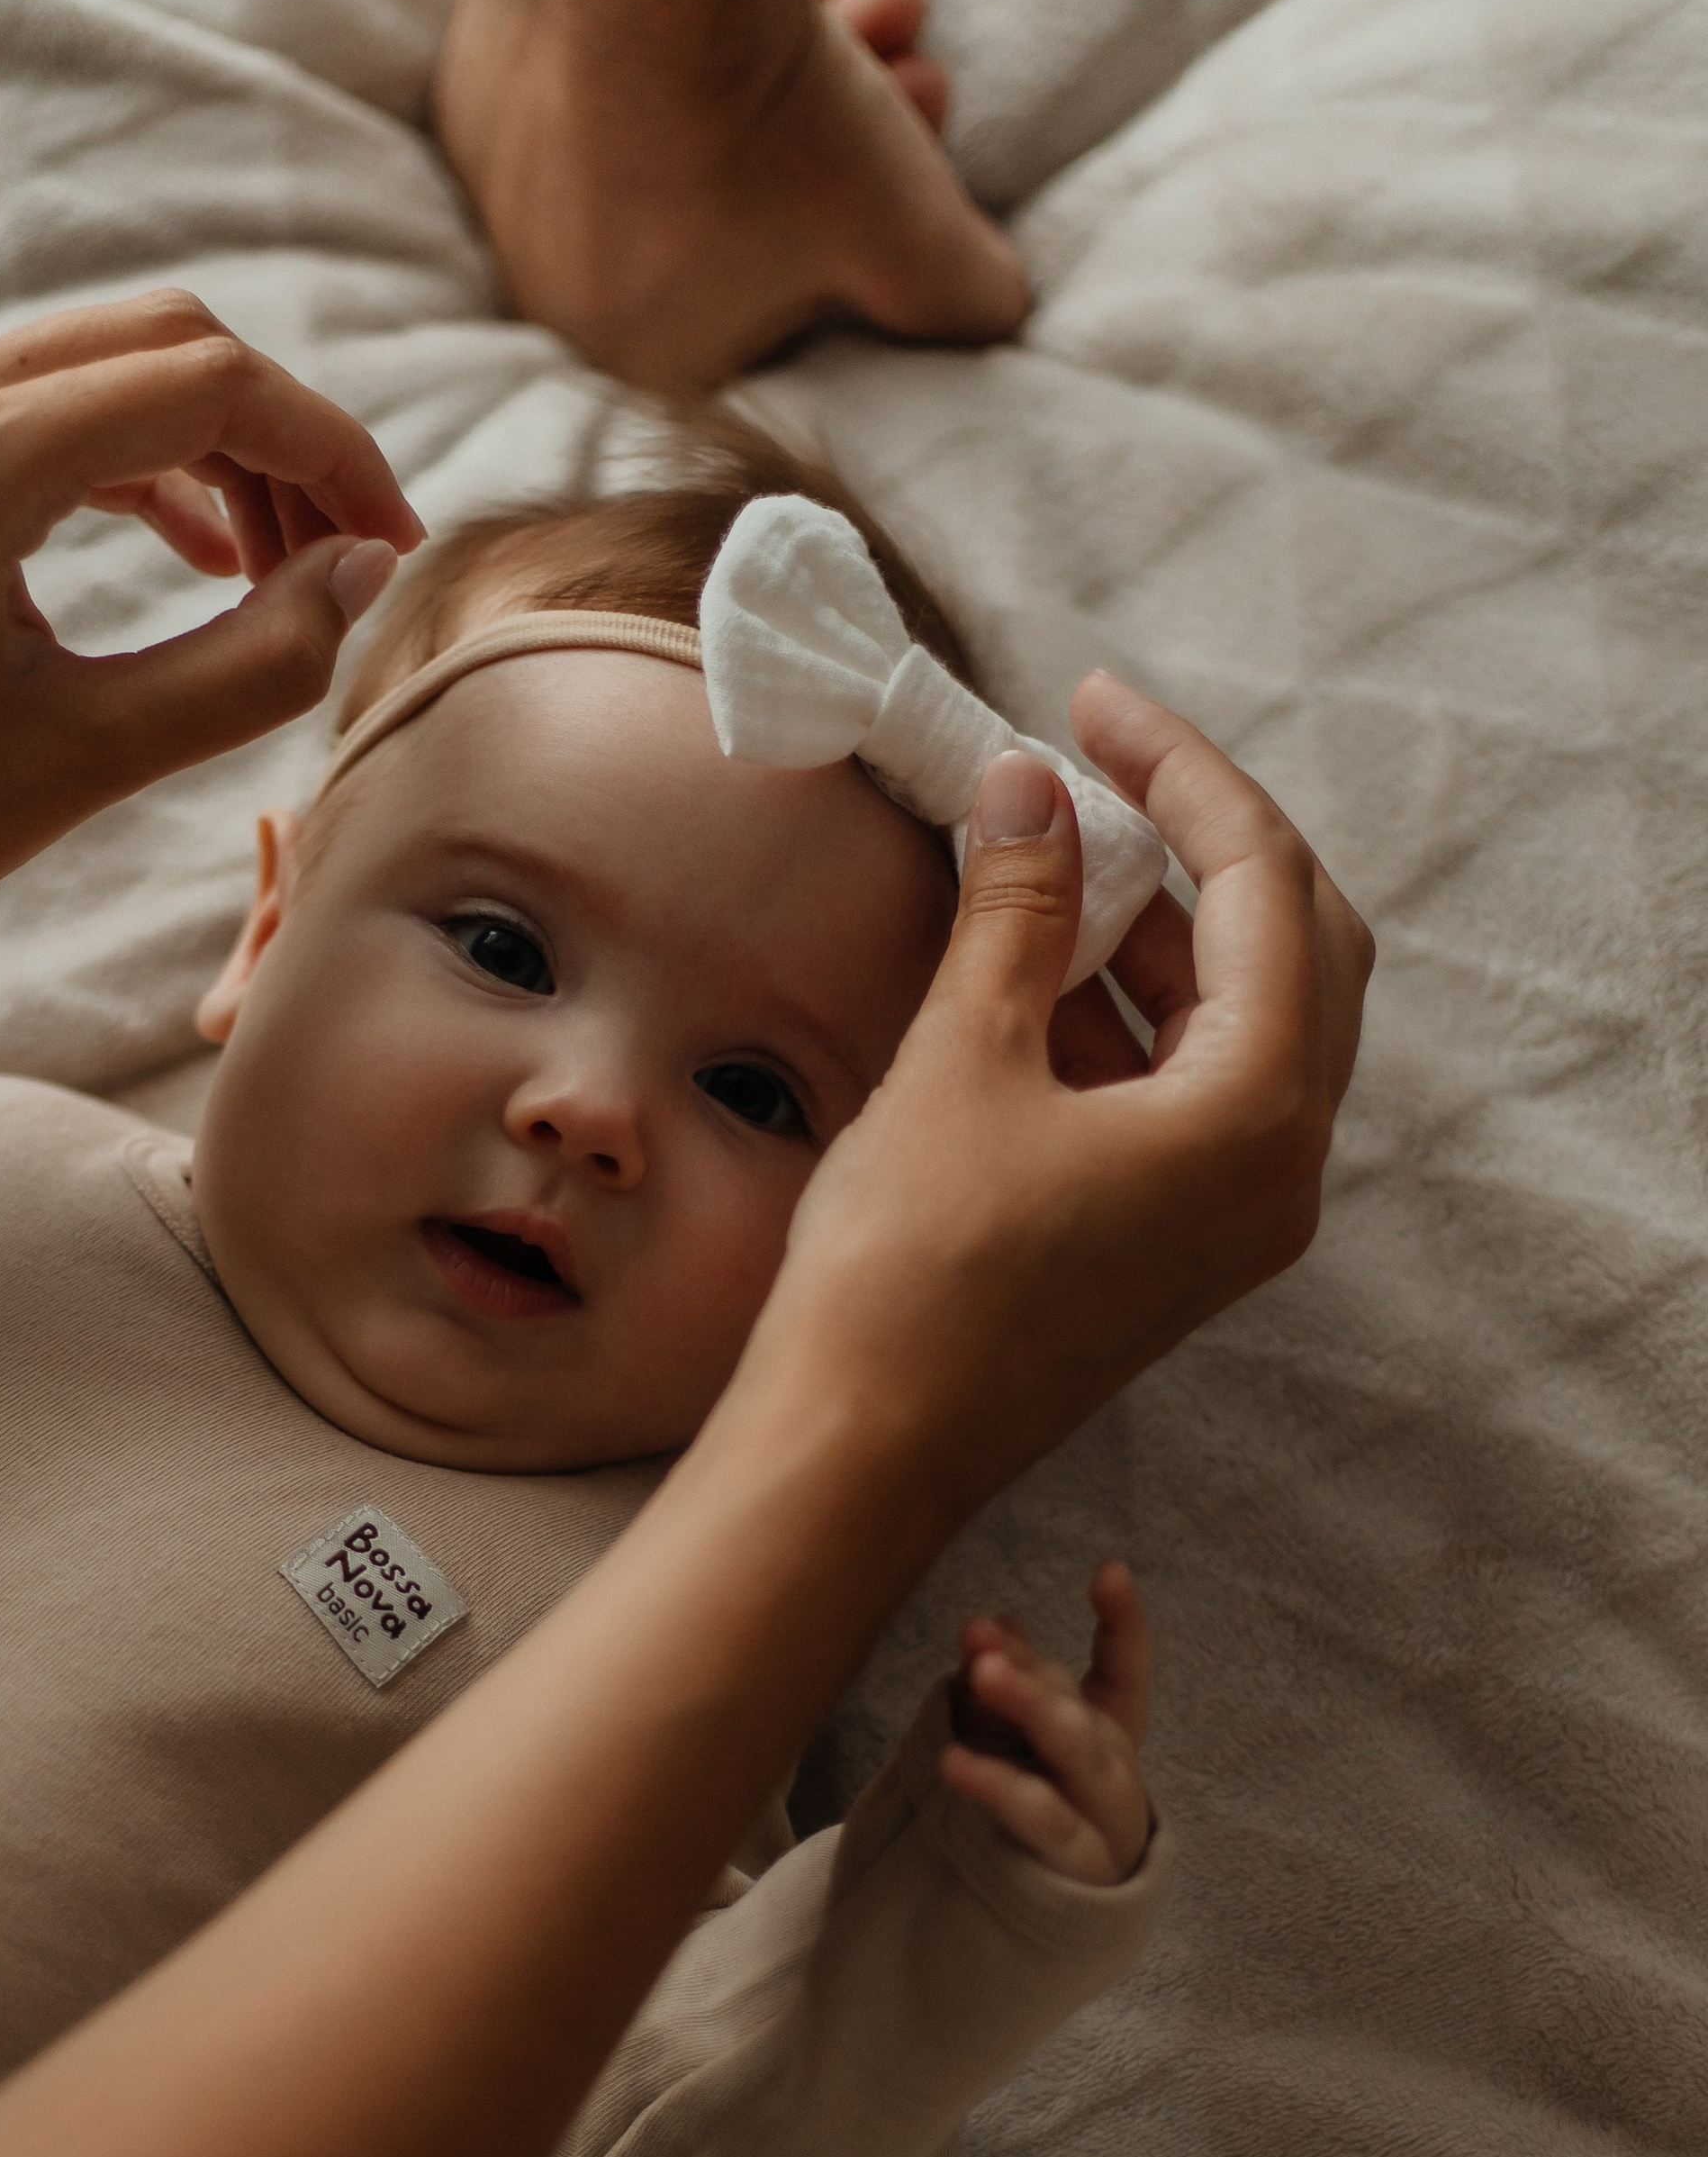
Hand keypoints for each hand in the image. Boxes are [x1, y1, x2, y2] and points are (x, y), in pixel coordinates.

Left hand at [0, 294, 421, 1211]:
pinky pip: (43, 410)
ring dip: (215, 450)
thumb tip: (365, 580)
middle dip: (280, 441)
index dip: (329, 455)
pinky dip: (139, 464)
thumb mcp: (84, 759)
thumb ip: (248, 664)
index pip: (207, 384)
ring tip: (280, 574)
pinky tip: (194, 556)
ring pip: (108, 365)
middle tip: (347, 561)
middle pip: (166, 343)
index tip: (391, 546)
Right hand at [734, 692, 1371, 1583]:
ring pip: (1246, 1019)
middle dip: (1201, 840)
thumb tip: (1030, 786)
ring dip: (1165, 926)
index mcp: (1259, 1111)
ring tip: (1054, 855)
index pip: (1262, 882)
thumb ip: (1018, 910)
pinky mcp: (1178, 1245)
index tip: (1091, 703)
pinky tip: (1042, 968)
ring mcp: (1235, 1216)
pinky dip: (1136, 1012)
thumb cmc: (910, 1274)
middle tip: (1099, 763)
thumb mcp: (963, 1059)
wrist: (860, 1453)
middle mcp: (1281, 1167)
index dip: (1180, 771)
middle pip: (1295, 944)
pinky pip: (1195, 1092)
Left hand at [941, 1564, 1152, 1885]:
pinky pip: (1045, 1820)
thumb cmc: (1029, 1823)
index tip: (1110, 1572)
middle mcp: (1114, 1773)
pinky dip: (1001, 1787)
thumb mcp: (1012, 1746)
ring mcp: (1103, 1821)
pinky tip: (952, 1762)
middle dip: (1031, 1665)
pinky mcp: (1078, 1867)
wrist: (1029, 1931)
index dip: (1124, 1626)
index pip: (1124, 1675)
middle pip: (1082, 1707)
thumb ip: (1003, 1687)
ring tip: (980, 1673)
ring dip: (1030, 1706)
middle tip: (980, 1629)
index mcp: (1105, 1737)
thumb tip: (988, 1622)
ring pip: (1075, 1754)